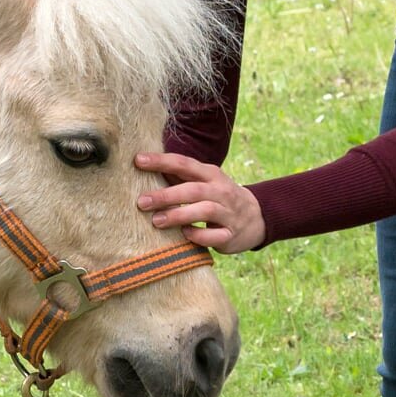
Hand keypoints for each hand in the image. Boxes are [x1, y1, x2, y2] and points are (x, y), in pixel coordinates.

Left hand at [135, 152, 264, 253]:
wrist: (257, 217)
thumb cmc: (218, 197)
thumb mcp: (204, 182)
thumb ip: (178, 176)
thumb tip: (144, 165)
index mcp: (211, 175)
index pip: (184, 164)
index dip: (161, 161)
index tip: (138, 160)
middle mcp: (221, 191)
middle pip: (193, 190)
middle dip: (166, 195)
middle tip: (142, 202)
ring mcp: (228, 213)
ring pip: (204, 211)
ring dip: (179, 215)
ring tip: (156, 220)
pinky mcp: (230, 235)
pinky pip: (214, 236)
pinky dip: (198, 236)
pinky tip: (184, 235)